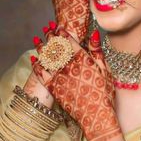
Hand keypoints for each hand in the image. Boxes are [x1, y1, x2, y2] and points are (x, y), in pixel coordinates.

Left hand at [33, 25, 126, 140]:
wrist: (96, 115)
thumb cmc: (104, 91)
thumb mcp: (105, 70)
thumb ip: (97, 51)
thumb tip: (94, 33)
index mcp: (82, 59)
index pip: (69, 42)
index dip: (62, 33)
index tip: (57, 26)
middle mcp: (68, 66)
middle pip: (56, 48)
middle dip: (50, 36)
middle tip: (46, 28)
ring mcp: (59, 77)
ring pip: (47, 58)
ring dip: (41, 47)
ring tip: (36, 39)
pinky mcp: (54, 88)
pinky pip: (42, 74)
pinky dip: (37, 65)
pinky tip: (34, 59)